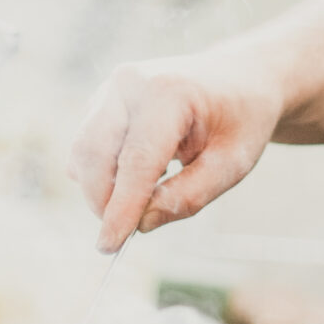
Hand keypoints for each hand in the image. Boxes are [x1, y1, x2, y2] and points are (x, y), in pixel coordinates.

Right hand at [67, 54, 284, 252]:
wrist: (240, 78)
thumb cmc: (241, 119)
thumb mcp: (233, 163)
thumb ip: (189, 196)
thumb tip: (141, 224)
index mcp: (168, 92)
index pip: (135, 160)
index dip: (121, 207)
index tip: (110, 245)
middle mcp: (130, 83)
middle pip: (93, 154)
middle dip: (103, 202)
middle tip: (127, 232)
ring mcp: (111, 89)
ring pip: (82, 152)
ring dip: (101, 188)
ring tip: (147, 194)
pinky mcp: (101, 101)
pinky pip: (86, 147)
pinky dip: (103, 173)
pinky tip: (140, 172)